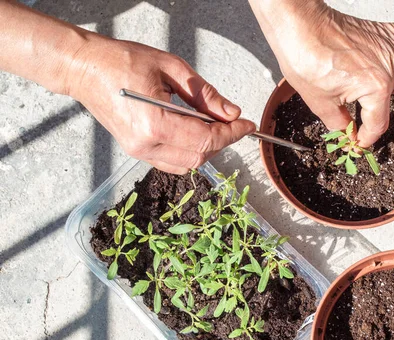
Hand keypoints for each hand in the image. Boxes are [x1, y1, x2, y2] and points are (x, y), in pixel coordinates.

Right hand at [66, 35, 255, 173]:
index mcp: (154, 123)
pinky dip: (190, 152)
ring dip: (207, 149)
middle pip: (199, 156)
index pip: (206, 139)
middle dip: (223, 142)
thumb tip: (231, 113)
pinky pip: (172, 162)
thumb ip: (205, 95)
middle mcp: (145, 145)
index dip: (232, 134)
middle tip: (234, 124)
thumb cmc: (122, 61)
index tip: (247, 125)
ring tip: (215, 127)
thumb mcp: (171, 68)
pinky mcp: (136, 152)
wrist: (84, 68)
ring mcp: (138, 152)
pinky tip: (196, 133)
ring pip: (187, 163)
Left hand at [250, 1, 393, 146]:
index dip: (370, 136)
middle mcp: (391, 64)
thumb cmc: (306, 58)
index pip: (380, 121)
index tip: (360, 142)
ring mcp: (392, 45)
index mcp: (376, 86)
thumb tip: (348, 134)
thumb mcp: (321, 103)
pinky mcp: (386, 32)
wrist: (299, 26)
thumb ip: (340, 123)